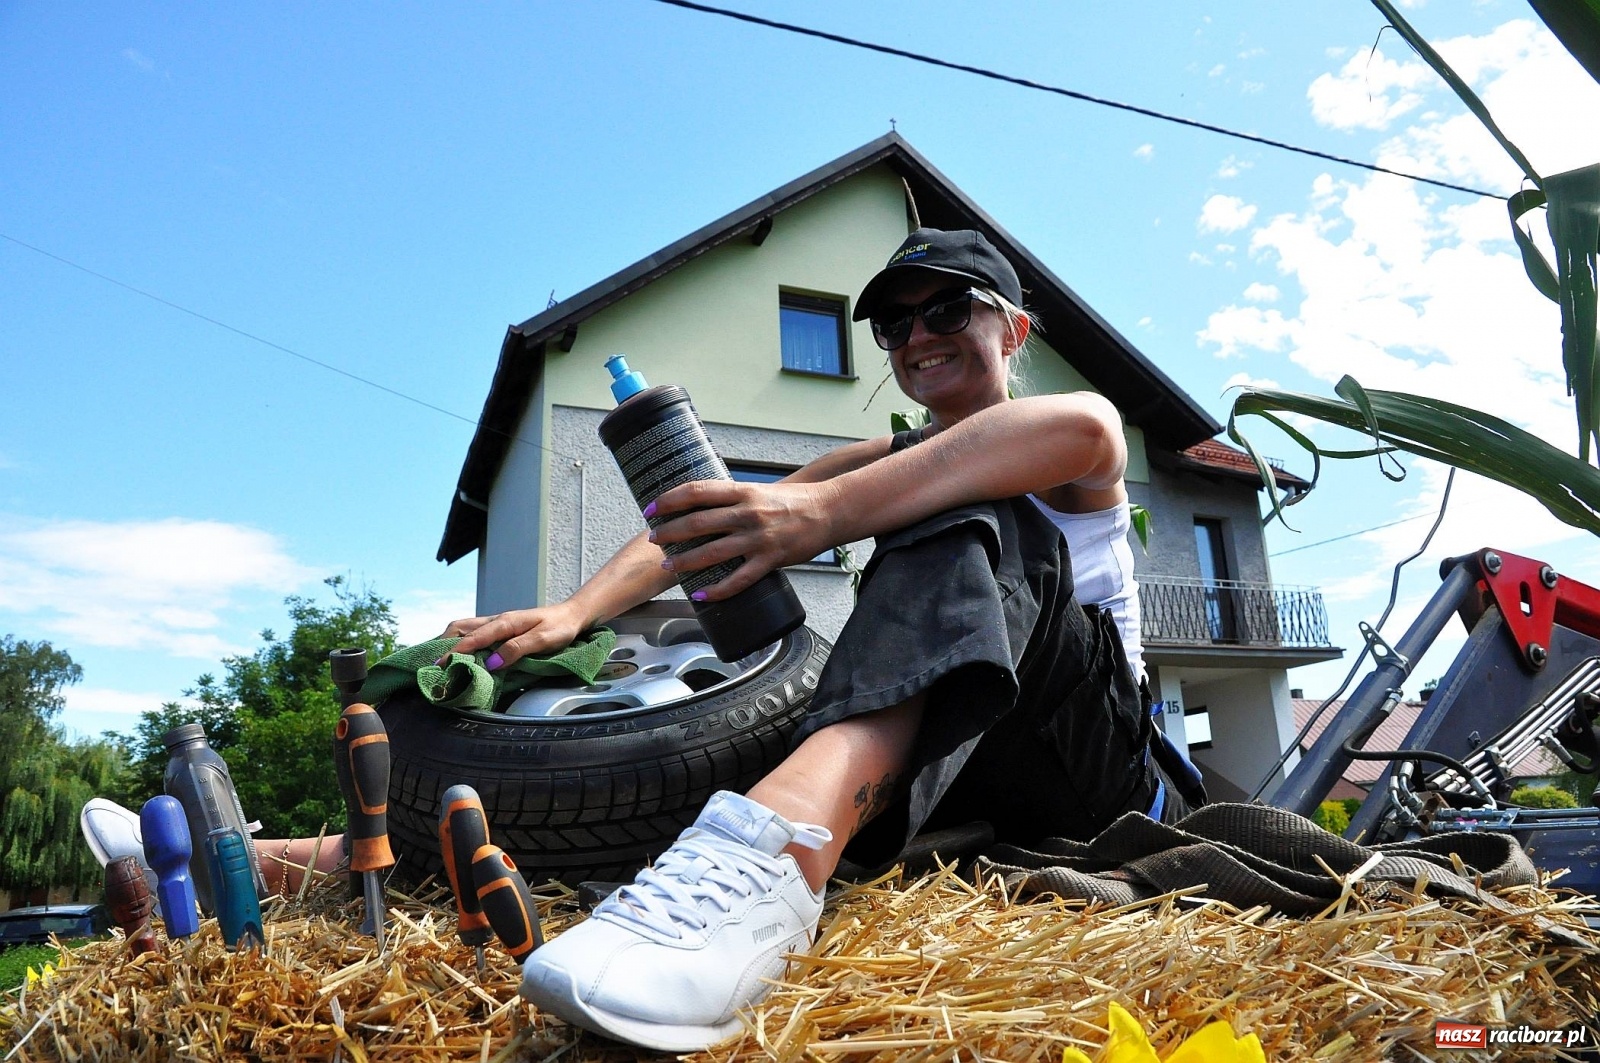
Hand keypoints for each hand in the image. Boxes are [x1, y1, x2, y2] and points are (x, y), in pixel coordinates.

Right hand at [439, 601, 586, 669]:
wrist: (573, 616)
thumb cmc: (560, 628)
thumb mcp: (544, 640)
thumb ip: (518, 649)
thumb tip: (493, 662)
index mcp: (505, 623)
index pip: (473, 638)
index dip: (454, 653)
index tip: (439, 666)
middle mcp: (497, 620)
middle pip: (460, 627)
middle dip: (443, 643)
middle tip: (433, 664)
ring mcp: (498, 623)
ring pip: (465, 627)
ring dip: (450, 641)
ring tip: (440, 660)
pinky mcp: (501, 628)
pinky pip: (474, 632)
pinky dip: (461, 641)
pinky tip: (460, 653)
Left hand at [647, 479, 836, 599]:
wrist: (829, 511)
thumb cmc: (794, 501)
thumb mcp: (758, 491)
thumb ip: (732, 499)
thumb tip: (701, 506)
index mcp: (742, 492)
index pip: (697, 492)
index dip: (670, 500)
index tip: (652, 508)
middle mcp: (747, 513)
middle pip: (698, 523)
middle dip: (669, 532)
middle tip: (653, 539)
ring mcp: (758, 538)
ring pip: (712, 552)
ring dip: (685, 561)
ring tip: (668, 566)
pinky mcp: (770, 560)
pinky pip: (738, 580)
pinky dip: (716, 590)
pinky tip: (700, 595)